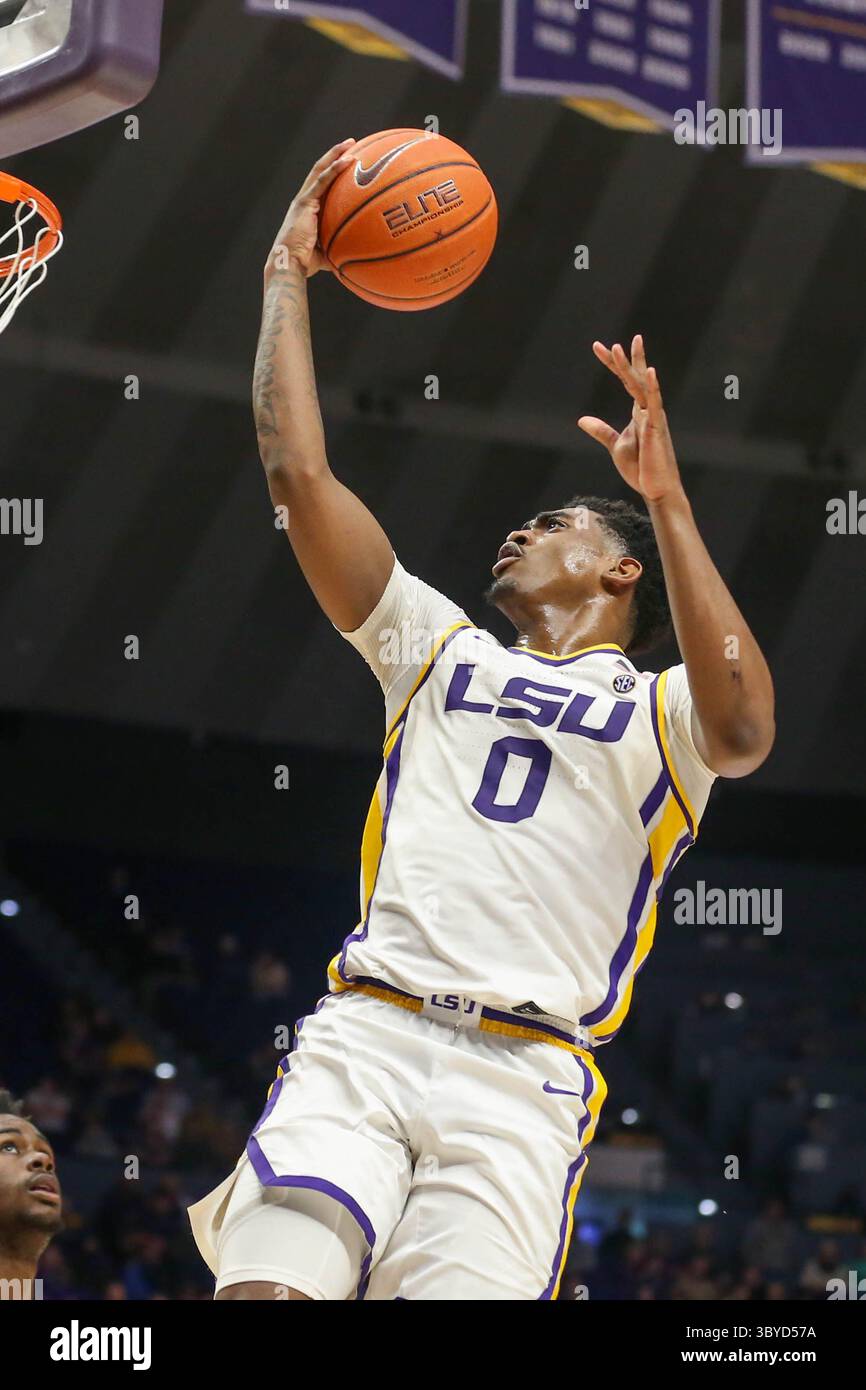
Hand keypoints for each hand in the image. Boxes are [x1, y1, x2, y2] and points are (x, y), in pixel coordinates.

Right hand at [268, 138, 356, 277]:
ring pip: (320, 169)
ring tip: (351, 143)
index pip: (322, 184)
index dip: (333, 171)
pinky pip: (322, 181)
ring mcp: (303, 199)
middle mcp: (304, 200)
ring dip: (336, 154)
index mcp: (308, 209)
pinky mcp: (304, 202)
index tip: (348, 162)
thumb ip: (340, 248)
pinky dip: (335, 169)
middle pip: (321, 171)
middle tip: (351, 144)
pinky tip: (348, 160)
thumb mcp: (327, 253)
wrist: (289, 264)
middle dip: (335, 155)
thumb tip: (357, 254)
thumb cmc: (305, 263)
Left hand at [578, 335, 682, 503]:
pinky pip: (655, 404)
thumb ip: (601, 430)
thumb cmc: (641, 468)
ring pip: (641, 386)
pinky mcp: (657, 428)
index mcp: (640, 411)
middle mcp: (648, 409)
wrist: (655, 489)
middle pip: (635, 378)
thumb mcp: (615, 445)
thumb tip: (582, 419)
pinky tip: (650, 372)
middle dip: (623, 360)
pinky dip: (653, 388)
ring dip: (631, 367)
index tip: (599, 347)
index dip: (613, 364)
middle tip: (610, 344)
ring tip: (619, 349)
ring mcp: (654, 417)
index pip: (626, 381)